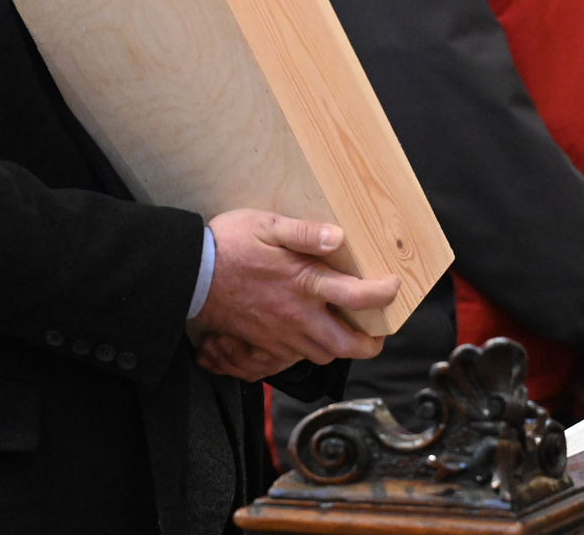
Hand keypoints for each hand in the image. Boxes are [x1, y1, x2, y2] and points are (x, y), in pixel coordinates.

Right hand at [187, 210, 398, 382]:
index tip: (393, 285)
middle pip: (346, 345)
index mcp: (304, 283)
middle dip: (370, 343)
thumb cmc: (229, 244)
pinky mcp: (264, 343)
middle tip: (378, 332)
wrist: (190, 275)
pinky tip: (312, 334)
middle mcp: (297, 315)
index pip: (358, 298)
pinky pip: (296, 358)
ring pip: (322, 356)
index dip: (385, 295)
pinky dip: (311, 351)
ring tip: (348, 332)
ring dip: (341, 348)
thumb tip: (339, 237)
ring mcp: (280, 334)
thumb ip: (306, 232)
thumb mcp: (268, 225)